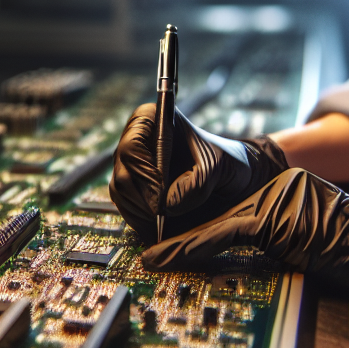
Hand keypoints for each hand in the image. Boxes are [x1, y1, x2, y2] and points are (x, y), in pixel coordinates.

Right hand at [110, 104, 288, 244]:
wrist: (228, 173)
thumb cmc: (224, 160)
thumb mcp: (217, 166)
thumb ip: (196, 183)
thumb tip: (167, 204)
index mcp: (151, 119)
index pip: (131, 148)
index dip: (143, 174)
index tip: (161, 195)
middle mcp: (135, 140)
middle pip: (122, 173)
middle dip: (141, 197)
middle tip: (160, 215)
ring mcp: (130, 164)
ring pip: (120, 192)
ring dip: (140, 211)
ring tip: (161, 223)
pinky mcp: (132, 186)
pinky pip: (126, 206)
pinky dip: (140, 220)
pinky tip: (157, 228)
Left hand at [142, 167, 348, 326]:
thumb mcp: (308, 239)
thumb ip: (277, 235)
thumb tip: (241, 252)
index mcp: (285, 187)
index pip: (234, 205)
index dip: (201, 222)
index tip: (174, 233)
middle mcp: (276, 186)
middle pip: (218, 209)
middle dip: (184, 227)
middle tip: (152, 244)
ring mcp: (274, 199)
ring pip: (214, 220)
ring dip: (178, 241)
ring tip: (150, 255)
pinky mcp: (273, 218)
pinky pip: (223, 233)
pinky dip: (190, 247)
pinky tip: (166, 256)